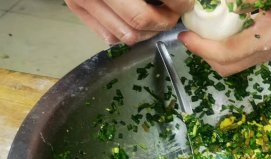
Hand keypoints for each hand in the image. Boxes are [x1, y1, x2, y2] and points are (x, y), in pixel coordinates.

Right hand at [65, 0, 193, 45]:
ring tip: (156, 18)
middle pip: (142, 20)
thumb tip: (184, 0)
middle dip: (164, 21)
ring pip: (127, 34)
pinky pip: (110, 36)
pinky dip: (127, 32)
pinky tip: (135, 21)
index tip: (185, 4)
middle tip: (172, 14)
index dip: (179, 3)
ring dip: (148, 31)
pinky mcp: (77, 7)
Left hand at [179, 0, 270, 75]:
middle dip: (205, 54)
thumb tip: (230, 4)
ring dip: (215, 50)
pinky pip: (246, 52)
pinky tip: (224, 26)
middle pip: (229, 66)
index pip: (229, 54)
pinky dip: (228, 44)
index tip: (185, 35)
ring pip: (237, 62)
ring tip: (203, 30)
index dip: (202, 48)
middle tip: (191, 33)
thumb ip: (252, 0)